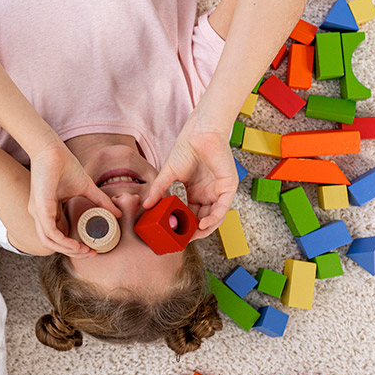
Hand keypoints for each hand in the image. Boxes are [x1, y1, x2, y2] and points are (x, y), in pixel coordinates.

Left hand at [28, 141, 121, 256]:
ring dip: (68, 250)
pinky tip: (76, 245)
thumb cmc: (64, 165)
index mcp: (48, 210)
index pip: (58, 235)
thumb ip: (100, 201)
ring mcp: (38, 212)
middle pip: (53, 243)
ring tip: (85, 251)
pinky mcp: (40, 208)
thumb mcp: (86, 188)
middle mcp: (40, 214)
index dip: (74, 245)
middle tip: (91, 253)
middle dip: (73, 252)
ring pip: (49, 242)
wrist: (52, 149)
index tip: (91, 247)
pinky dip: (63, 242)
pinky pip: (50, 233)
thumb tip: (118, 213)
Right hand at [142, 114, 236, 239]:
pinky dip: (213, 219)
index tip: (174, 235)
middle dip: (194, 231)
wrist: (199, 134)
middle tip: (182, 240)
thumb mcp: (167, 175)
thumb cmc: (185, 149)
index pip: (191, 215)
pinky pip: (222, 209)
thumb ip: (158, 191)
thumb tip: (146, 206)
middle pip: (203, 219)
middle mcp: (209, 194)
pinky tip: (203, 225)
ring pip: (214, 217)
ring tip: (192, 236)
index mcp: (197, 192)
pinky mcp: (228, 187)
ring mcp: (219, 192)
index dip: (184, 226)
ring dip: (204, 229)